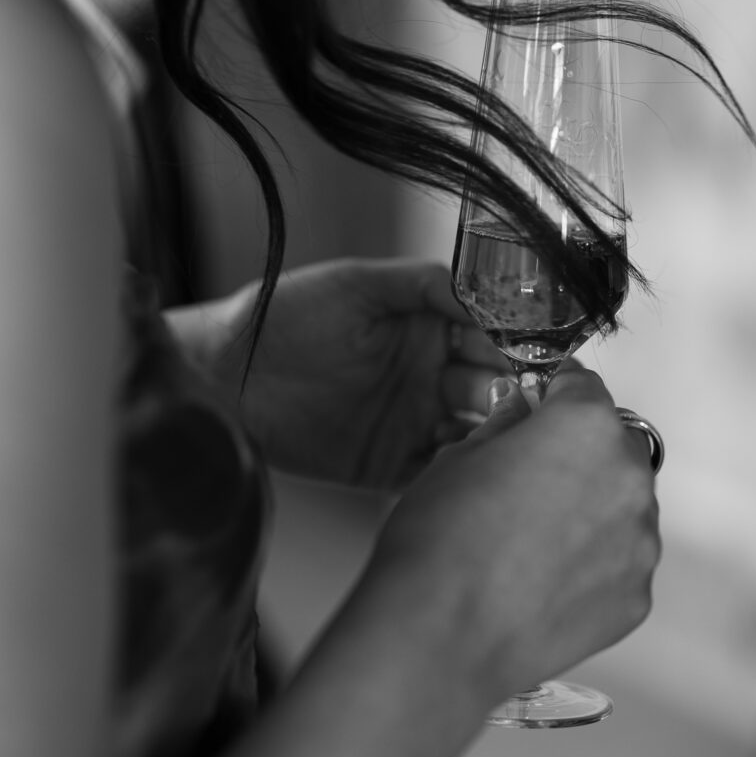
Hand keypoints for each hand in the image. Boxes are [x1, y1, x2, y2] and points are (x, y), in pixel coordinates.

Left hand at [212, 258, 507, 487]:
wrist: (226, 374)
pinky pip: (436, 473)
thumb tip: (484, 292)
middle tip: (515, 398)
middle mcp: (427, 375)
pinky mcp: (389, 464)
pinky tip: (466, 468)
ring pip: (472, 432)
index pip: (487, 336)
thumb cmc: (287, 314)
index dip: (510, 344)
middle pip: (488, 386)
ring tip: (497, 435)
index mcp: (426, 328)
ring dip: (489, 435)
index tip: (529, 353)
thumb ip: (424, 282)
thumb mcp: (358, 283)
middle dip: (507, 391)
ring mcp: (410, 421)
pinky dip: (457, 473)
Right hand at [372, 367, 660, 698]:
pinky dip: (593, 559)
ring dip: (591, 504)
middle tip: (529, 473)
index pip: (582, 383)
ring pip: (622, 503)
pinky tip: (545, 576)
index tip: (534, 404)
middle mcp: (630, 477)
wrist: (442, 634)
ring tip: (534, 534)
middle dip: (578, 448)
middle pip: (612, 443)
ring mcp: (641, 542)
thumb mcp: (461, 455)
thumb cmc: (443, 534)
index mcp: (587, 425)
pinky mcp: (637, 597)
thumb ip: (507, 424)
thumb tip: (522, 413)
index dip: (551, 391)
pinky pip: (621, 559)